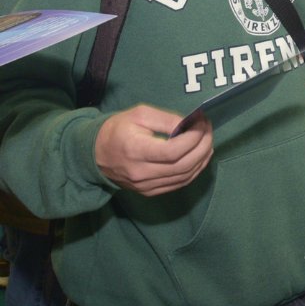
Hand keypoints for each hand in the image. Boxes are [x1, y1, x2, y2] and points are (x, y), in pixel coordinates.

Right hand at [94, 105, 212, 195]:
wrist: (94, 154)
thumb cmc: (118, 129)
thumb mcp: (140, 114)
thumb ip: (167, 119)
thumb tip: (191, 124)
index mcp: (135, 151)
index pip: (173, 151)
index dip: (194, 138)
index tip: (202, 124)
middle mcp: (140, 173)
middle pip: (182, 166)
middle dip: (203, 147)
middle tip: (208, 130)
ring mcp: (145, 186)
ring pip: (184, 177)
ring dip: (202, 159)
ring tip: (208, 141)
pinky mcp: (148, 191)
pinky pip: (178, 184)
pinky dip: (194, 171)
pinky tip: (200, 157)